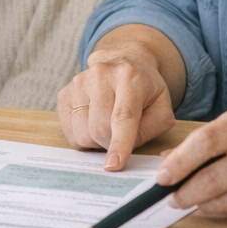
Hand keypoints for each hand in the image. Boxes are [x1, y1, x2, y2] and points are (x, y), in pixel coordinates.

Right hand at [57, 25, 182, 170]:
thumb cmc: (146, 92)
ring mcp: (79, 82)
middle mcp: (101, 74)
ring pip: (82, 133)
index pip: (123, 116)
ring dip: (97, 142)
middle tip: (121, 138)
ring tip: (108, 128)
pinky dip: (83, 136)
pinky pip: (69, 131)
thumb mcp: (162, 110)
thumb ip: (149, 130)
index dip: (119, 143)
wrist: (124, 62)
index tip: (114, 165)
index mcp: (130, 77)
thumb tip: (124, 150)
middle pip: (99, 128)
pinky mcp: (64, 93)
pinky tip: (93, 123)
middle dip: (111, 144)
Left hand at [156, 107, 226, 222]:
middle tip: (172, 198)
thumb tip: (168, 160)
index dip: (179, 163)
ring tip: (194, 202)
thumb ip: (210, 138)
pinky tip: (226, 205)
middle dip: (185, 193)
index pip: (207, 142)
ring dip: (204, 206)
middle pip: (214, 179)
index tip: (162, 177)